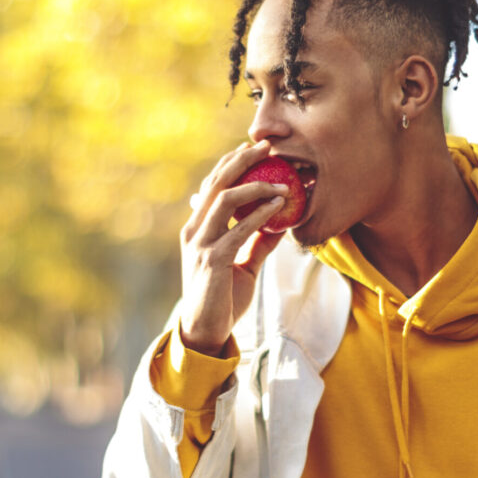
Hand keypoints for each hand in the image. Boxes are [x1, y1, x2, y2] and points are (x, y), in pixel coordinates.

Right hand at [179, 140, 284, 354]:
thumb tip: (281, 225)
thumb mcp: (244, 266)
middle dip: (243, 160)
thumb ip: (258, 244)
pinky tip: (278, 206)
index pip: (213, 185)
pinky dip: (260, 215)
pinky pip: (238, 230)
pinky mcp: (212, 260)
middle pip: (217, 182)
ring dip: (256, 185)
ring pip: (225, 199)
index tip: (256, 149)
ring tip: (282, 180)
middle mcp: (194, 230)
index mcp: (198, 228)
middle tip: (268, 146)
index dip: (233, 163)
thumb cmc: (223, 299)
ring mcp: (201, 244)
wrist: (206, 331)